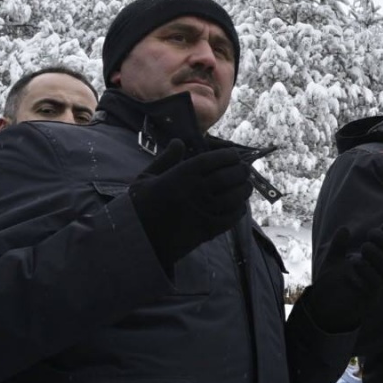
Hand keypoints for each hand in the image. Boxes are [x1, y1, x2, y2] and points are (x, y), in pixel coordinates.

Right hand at [129, 141, 252, 264]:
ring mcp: (203, 211)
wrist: (136, 240)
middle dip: (240, 172)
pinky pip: (231, 217)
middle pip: (227, 176)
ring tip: (247, 186)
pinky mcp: (207, 230)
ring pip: (233, 196)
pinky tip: (240, 205)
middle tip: (245, 170)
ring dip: (244, 189)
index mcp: (180, 175)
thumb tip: (179, 142)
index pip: (212, 160)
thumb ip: (166, 159)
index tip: (234, 156)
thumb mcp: (146, 178)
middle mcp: (195, 191)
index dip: (228, 156)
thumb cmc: (139, 207)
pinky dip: (239, 210)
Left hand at [304, 227, 382, 332]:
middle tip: (368, 239)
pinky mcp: (368, 299)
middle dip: (380, 247)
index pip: (382, 250)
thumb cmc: (331, 284)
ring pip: (382, 273)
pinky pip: (373, 286)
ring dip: (375, 259)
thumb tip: (345, 229)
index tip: (376, 229)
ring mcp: (373, 288)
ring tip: (361, 251)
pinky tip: (356, 264)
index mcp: (369, 265)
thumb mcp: (333, 261)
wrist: (322, 307)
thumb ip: (339, 245)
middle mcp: (375, 275)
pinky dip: (367, 274)